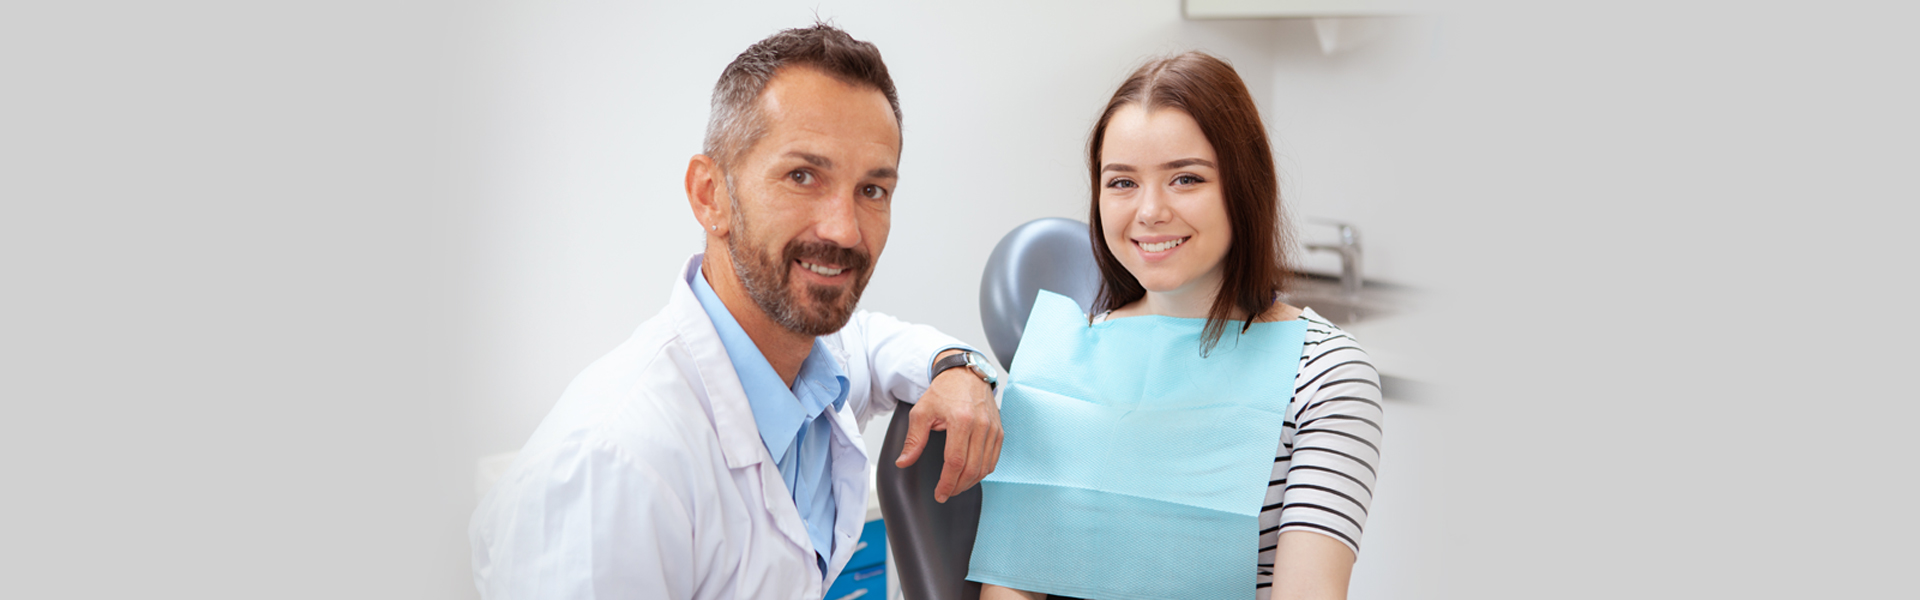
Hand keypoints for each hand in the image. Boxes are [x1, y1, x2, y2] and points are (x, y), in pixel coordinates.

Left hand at [894, 350, 1002, 502]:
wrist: (964, 374)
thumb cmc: (944, 391)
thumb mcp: (922, 412)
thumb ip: (913, 440)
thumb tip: (903, 462)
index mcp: (961, 419)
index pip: (955, 462)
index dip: (947, 483)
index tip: (939, 493)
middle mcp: (981, 425)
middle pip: (971, 468)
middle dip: (957, 487)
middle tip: (946, 493)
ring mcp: (992, 428)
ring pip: (984, 467)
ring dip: (970, 482)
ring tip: (956, 486)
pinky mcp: (999, 431)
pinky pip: (993, 459)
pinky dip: (982, 472)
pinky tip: (970, 475)